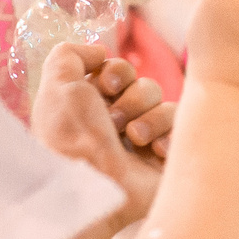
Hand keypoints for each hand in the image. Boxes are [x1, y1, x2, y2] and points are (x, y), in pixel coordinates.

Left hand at [28, 44, 166, 225]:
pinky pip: (182, 132)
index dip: (117, 72)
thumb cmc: (70, 135)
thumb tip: (100, 51)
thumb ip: (70, 54)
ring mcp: (142, 145)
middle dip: (132, 98)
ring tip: (133, 140)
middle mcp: (115, 125)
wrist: (92, 187)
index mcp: (88, 107)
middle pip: (145, 86)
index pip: (120, 71)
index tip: (106, 86)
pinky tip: (155, 153)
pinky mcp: (165, 163)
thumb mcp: (57, 84)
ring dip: (149, 118)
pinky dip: (169, 138)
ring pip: (166, 107)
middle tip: (114, 121)